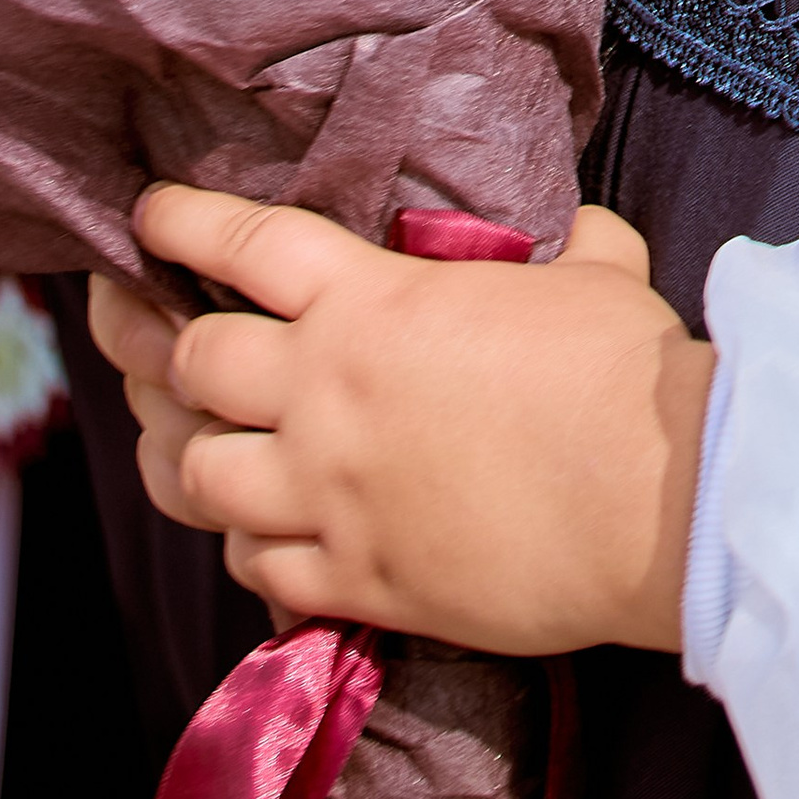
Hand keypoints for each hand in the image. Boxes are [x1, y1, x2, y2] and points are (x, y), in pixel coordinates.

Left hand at [86, 192, 711, 656]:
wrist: (659, 499)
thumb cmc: (626, 372)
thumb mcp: (596, 274)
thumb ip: (570, 245)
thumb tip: (585, 232)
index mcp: (374, 305)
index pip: (246, 249)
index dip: (184, 225)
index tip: (148, 216)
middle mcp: (327, 397)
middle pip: (191, 367)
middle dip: (156, 345)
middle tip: (139, 332)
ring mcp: (331, 496)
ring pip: (198, 478)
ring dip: (188, 456)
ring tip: (185, 441)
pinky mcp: (355, 581)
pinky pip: (257, 569)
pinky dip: (249, 547)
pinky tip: (260, 535)